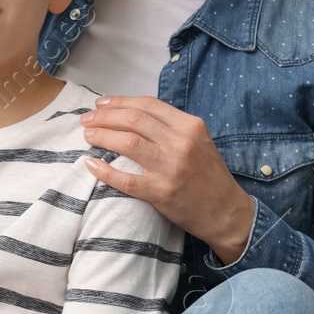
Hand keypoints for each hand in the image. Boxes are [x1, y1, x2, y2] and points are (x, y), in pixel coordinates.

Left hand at [79, 95, 254, 263]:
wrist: (227, 212)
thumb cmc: (210, 176)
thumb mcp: (199, 141)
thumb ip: (172, 126)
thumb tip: (134, 114)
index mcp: (190, 126)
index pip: (148, 105)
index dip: (120, 101)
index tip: (101, 103)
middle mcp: (181, 143)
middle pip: (133, 120)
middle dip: (104, 116)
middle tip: (86, 119)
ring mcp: (171, 168)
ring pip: (127, 142)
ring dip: (101, 136)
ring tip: (87, 135)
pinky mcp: (161, 193)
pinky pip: (125, 179)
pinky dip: (105, 171)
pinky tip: (91, 164)